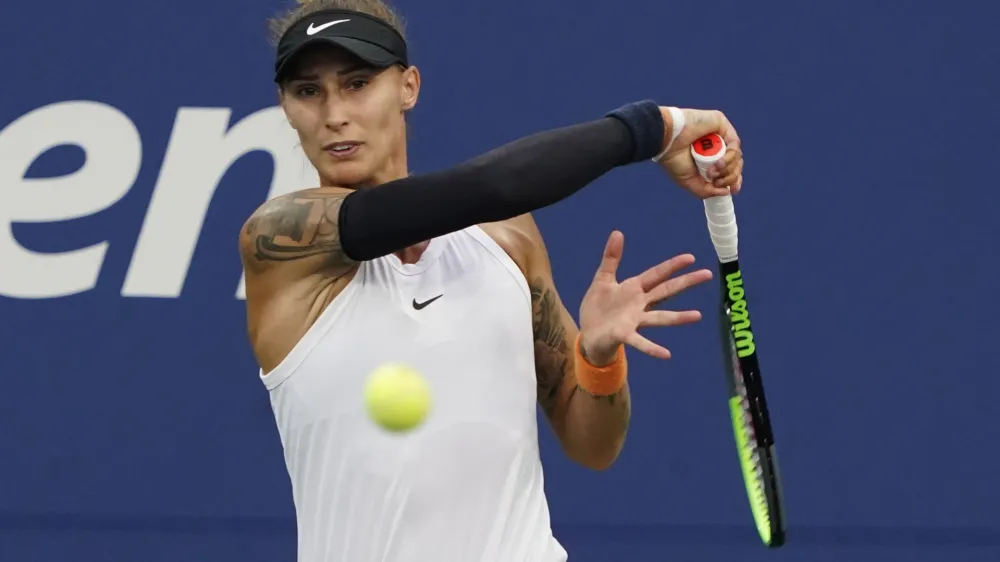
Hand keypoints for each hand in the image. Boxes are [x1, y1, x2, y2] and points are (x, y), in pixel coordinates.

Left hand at [578, 231, 711, 364]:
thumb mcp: (603, 279)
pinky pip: (640, 342)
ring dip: (678, 317)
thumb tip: (617, 232)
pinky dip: (652, 348)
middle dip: (686, 282)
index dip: (672, 265)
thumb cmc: (598, 308)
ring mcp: (634, 320)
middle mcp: (639, 304)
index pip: (656, 274)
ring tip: (698, 315)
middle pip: (666, 291)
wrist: (588, 334)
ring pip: (660, 317)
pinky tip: (666, 355)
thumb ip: (611, 258)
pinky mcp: (624, 335)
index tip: (691, 257)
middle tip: (708, 274)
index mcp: (634, 289)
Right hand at [655, 107, 743, 198]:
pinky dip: (730, 157)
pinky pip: (735, 144)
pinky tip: (719, 162)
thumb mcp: (690, 182)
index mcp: (709, 159)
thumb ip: (707, 190)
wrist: (666, 140)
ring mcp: (719, 135)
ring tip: (711, 172)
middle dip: (730, 177)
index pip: (729, 170)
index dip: (733, 181)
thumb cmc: (673, 159)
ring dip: (727, 169)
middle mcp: (716, 146)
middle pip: (736, 164)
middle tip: (718, 182)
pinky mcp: (721, 124)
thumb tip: (726, 191)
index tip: (733, 190)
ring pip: (737, 156)